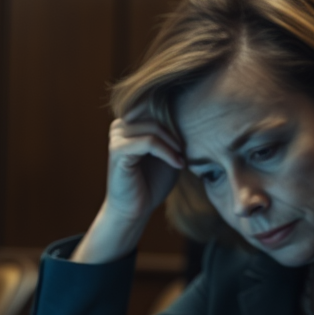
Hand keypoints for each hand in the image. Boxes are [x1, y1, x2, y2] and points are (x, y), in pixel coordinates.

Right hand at [73, 109, 184, 263]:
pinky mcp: (117, 150)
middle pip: (156, 113)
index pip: (157, 105)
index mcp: (130, 122)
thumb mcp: (170, 153)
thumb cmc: (152, 182)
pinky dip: (167, 152)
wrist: (135, 209)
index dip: (179, 118)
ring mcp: (117, 136)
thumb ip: (175, 135)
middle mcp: (120, 125)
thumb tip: (196, 115)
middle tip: (190, 150)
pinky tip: (178, 164)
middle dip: (178, 131)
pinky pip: (149, 142)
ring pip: (154, 127)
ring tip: (183, 160)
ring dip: (174, 143)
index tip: (196, 137)